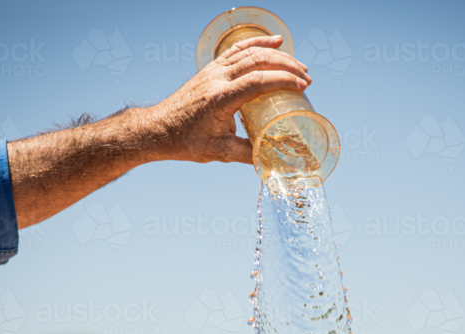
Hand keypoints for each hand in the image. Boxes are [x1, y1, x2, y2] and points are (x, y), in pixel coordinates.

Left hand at [149, 34, 311, 163]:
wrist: (158, 129)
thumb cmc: (186, 142)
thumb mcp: (219, 152)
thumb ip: (247, 154)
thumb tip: (273, 159)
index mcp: (220, 99)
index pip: (257, 81)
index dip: (282, 81)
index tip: (302, 86)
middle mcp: (216, 80)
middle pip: (257, 61)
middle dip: (286, 66)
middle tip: (306, 78)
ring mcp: (213, 71)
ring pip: (249, 52)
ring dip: (277, 55)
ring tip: (298, 65)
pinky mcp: (211, 69)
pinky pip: (237, 50)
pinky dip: (258, 43)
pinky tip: (275, 42)